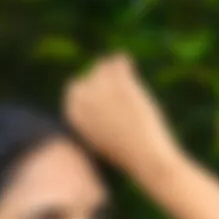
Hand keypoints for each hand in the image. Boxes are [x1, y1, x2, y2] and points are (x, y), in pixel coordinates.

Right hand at [63, 54, 183, 178]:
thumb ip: (94, 117)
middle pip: (90, 76)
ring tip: (128, 79)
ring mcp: (100, 88)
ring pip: (104, 66)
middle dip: (103, 78)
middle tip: (120, 89)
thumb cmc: (126, 154)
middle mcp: (82, 98)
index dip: (92, 90)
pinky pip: (119, 61)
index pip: (75, 89)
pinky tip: (129, 65)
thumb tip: (95, 97)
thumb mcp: (102, 137)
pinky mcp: (120, 82)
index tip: (106, 94)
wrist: (145, 157)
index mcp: (73, 113)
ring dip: (115, 70)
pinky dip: (125, 62)